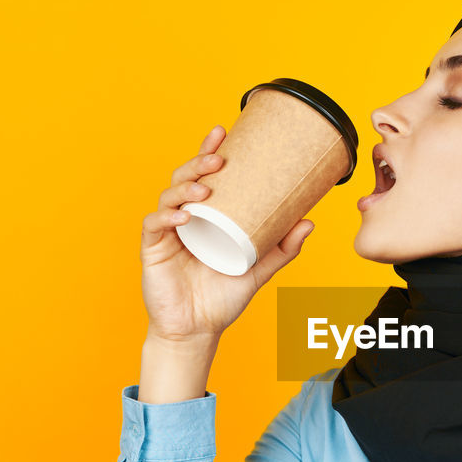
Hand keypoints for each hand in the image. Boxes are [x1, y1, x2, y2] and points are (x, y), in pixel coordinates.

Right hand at [140, 125, 315, 341]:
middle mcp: (184, 218)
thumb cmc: (222, 298)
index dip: (209, 151)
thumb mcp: (259, 269)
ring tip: (205, 186)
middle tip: (218, 158)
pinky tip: (184, 215)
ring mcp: (167, 232)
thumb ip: (282, 248)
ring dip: (186, 186)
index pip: (205, 176)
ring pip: (169, 196)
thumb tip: (309, 221)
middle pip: (184, 179)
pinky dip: (168, 216)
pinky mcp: (153, 250)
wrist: (198, 330)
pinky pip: (155, 225)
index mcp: (206, 216)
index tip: (222, 132)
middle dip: (199, 163)